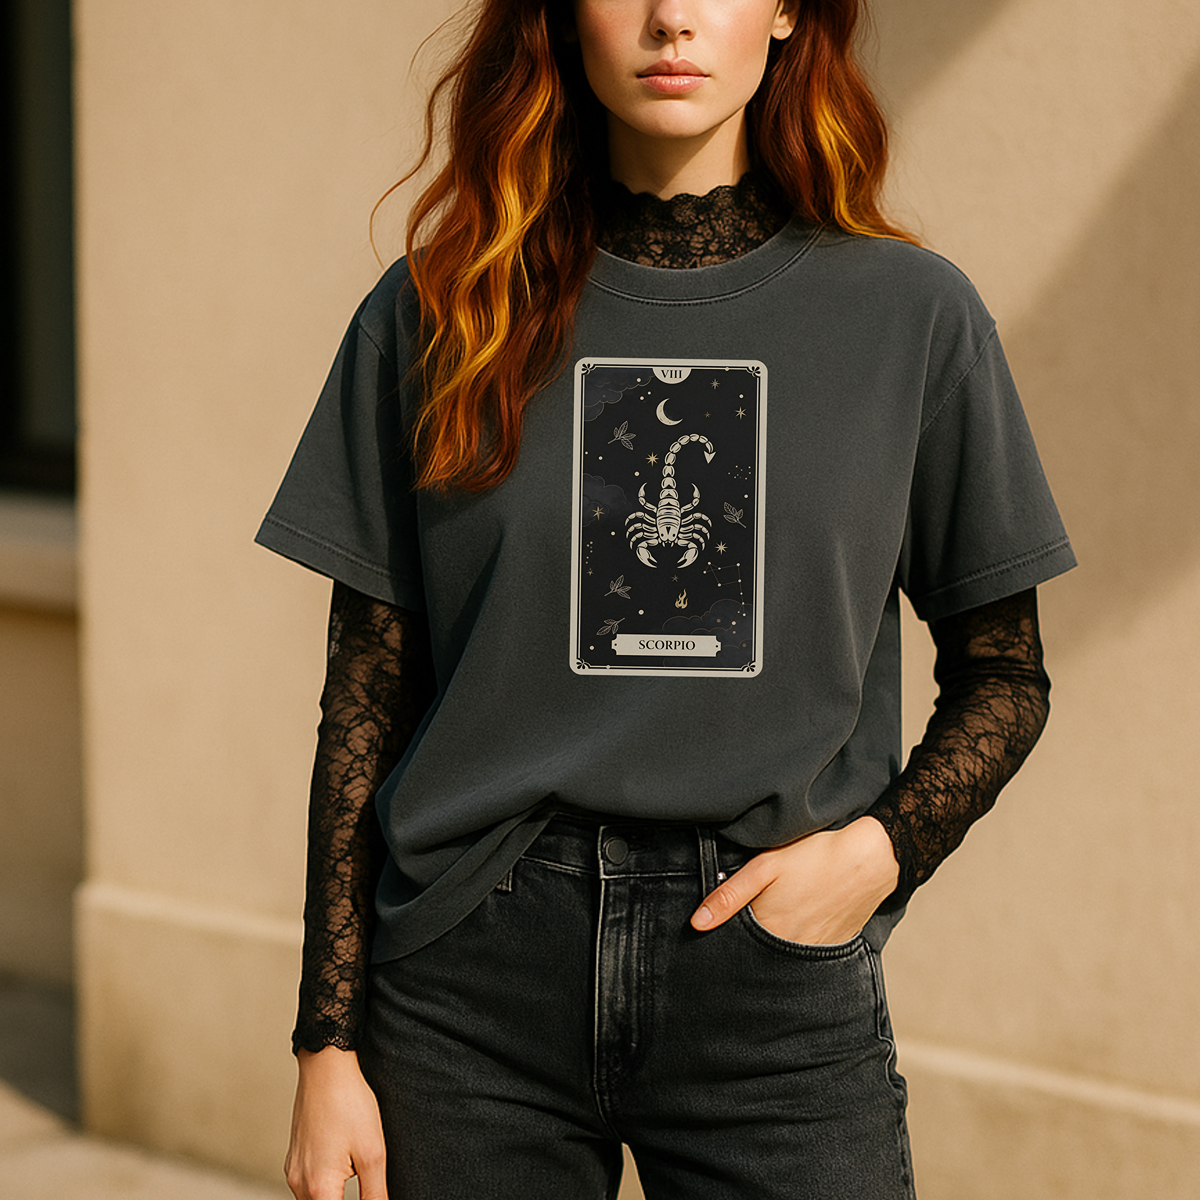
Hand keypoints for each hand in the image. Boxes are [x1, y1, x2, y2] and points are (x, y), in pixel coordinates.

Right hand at [285, 1046, 387, 1199]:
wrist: (326, 1067)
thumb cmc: (349, 1104)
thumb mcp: (372, 1152)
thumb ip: (375, 1194)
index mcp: (319, 1188)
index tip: (371, 1194)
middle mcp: (299, 1184)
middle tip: (368, 1187)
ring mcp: (293, 1171)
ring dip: (332, 1198)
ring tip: (356, 1175)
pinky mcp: (293, 1158)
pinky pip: (307, 1185)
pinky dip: (324, 1187)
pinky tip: (342, 1169)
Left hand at [690, 817, 899, 944]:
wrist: (868, 860)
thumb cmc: (813, 858)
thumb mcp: (764, 868)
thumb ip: (729, 896)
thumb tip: (697, 924)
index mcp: (768, 930)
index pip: (736, 948)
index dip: (724, 942)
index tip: (713, 940)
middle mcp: (790, 948)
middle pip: (758, 955)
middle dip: (747, 948)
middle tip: (744, 933)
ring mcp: (813, 951)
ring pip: (781, 957)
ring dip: (771, 949)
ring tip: (772, 927)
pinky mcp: (832, 947)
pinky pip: (806, 955)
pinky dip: (796, 947)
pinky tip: (797, 926)